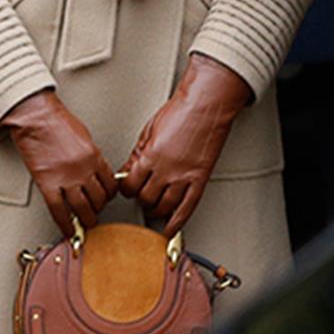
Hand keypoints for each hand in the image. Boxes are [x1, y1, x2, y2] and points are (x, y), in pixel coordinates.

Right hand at [0, 91, 116, 237]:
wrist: (37, 118)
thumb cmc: (58, 122)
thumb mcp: (85, 137)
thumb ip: (92, 156)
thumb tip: (95, 172)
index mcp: (95, 156)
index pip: (110, 184)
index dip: (110, 194)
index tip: (106, 198)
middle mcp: (83, 170)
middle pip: (98, 198)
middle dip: (99, 207)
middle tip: (96, 211)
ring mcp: (66, 178)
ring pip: (82, 208)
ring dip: (86, 219)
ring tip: (86, 223)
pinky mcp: (47, 184)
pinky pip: (58, 210)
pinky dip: (65, 223)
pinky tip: (68, 230)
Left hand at [119, 55, 252, 235]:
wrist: (207, 104)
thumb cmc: (181, 110)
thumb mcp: (149, 129)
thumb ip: (138, 153)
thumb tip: (128, 169)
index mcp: (150, 156)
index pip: (129, 185)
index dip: (126, 188)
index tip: (127, 187)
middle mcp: (166, 170)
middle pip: (145, 198)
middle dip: (141, 197)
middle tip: (142, 193)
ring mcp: (184, 176)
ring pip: (163, 206)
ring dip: (156, 209)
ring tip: (154, 205)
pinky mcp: (199, 178)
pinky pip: (187, 208)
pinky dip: (177, 222)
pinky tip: (171, 229)